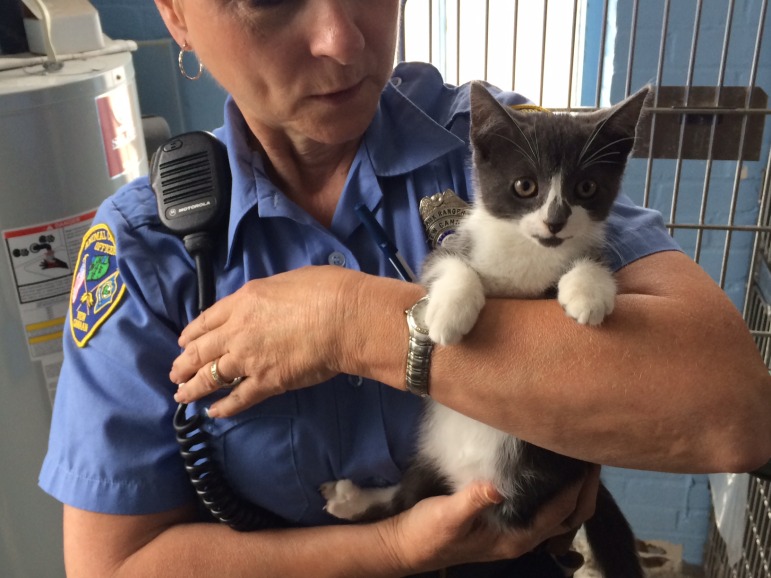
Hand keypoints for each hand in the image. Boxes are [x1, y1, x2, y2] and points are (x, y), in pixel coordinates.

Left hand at [171, 266, 357, 416]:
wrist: (344, 318)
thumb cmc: (326, 291)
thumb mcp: (287, 280)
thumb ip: (267, 295)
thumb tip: (266, 304)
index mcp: (243, 302)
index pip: (206, 320)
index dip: (191, 334)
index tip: (183, 342)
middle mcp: (237, 331)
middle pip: (200, 351)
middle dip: (184, 363)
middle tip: (175, 372)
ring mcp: (249, 359)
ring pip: (210, 377)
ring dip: (193, 387)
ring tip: (181, 395)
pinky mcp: (267, 382)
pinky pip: (239, 398)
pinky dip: (223, 408)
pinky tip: (213, 413)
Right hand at [379, 465, 600, 572]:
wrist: (407, 546)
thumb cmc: (428, 532)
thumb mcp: (447, 514)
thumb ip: (473, 499)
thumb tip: (497, 485)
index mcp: (516, 538)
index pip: (560, 511)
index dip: (578, 486)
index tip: (587, 456)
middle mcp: (522, 538)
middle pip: (568, 515)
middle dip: (584, 487)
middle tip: (590, 452)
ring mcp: (515, 532)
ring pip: (557, 513)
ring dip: (571, 489)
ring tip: (576, 457)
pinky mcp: (505, 523)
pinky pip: (542, 508)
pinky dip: (554, 491)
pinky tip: (547, 470)